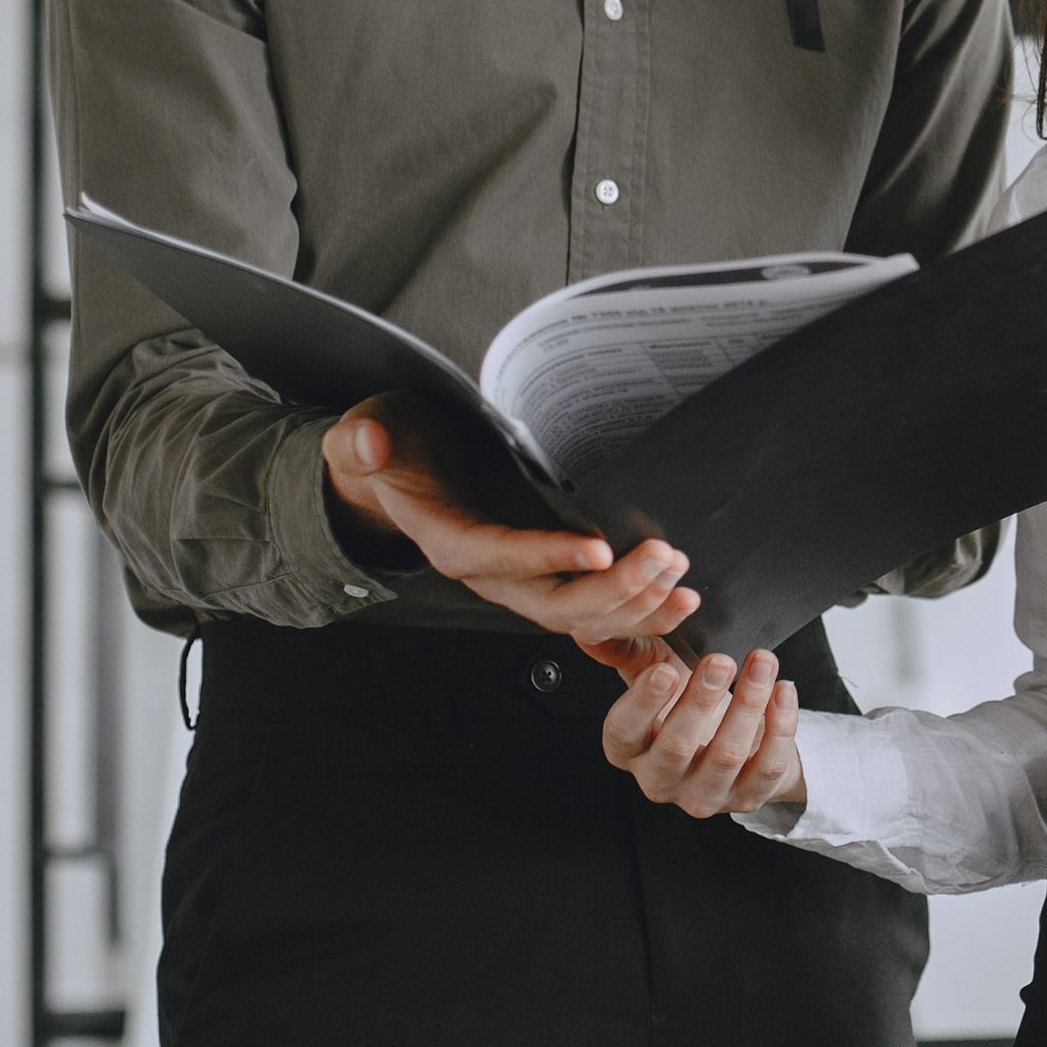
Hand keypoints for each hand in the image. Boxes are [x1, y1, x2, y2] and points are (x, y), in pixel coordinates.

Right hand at [320, 393, 699, 645]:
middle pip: (552, 602)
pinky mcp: (547, 580)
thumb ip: (364, 439)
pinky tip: (678, 601)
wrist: (402, 471)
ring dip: (635, 607)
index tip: (599, 549)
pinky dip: (638, 615)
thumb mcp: (369, 429)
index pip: (496, 555)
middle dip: (612, 590)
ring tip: (681, 582)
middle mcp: (489, 573)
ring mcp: (521, 582)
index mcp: (448, 539)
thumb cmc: (394, 447)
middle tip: (663, 558)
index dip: (546, 556)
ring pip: (581, 617)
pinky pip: (595, 615)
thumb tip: (371, 444)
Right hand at [601, 646, 804, 814]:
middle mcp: (661, 778)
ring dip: (747, 705)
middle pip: (676, 746)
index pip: (623, 733)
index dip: (643, 703)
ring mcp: (704, 794)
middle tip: (721, 661)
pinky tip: (783, 690)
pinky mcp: (747, 797)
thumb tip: (609, 625)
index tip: (666, 670)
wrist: (731, 737)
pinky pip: (767, 767)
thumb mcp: (655, 674)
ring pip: (726, 756)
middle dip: (701, 700)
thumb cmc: (684, 703)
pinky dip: (780, 726)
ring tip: (761, 663)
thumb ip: (634, 653)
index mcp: (631, 749)